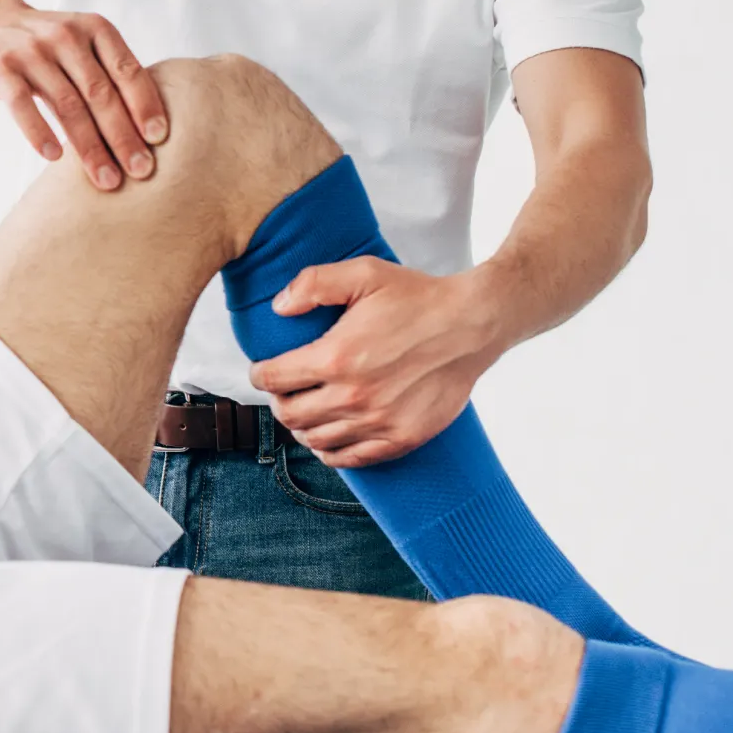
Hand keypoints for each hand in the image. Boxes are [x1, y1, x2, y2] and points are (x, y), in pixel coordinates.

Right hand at [0, 5, 167, 189]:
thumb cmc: (48, 47)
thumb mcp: (82, 46)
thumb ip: (109, 77)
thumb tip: (147, 132)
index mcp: (95, 29)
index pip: (127, 70)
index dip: (145, 104)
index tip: (159, 139)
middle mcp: (66, 36)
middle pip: (100, 93)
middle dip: (122, 136)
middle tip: (140, 170)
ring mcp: (32, 52)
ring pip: (67, 105)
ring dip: (89, 147)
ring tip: (105, 178)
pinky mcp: (2, 69)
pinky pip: (22, 105)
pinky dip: (39, 132)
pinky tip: (54, 157)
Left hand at [248, 257, 502, 467]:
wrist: (471, 324)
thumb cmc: (418, 296)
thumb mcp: (364, 273)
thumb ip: (314, 284)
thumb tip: (278, 307)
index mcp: (337, 356)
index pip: (275, 379)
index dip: (260, 374)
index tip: (262, 370)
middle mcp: (354, 396)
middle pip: (290, 415)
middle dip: (278, 402)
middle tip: (283, 390)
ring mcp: (378, 422)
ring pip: (316, 440)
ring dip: (301, 427)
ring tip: (304, 410)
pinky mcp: (401, 438)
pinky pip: (351, 459)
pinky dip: (330, 451)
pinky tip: (327, 438)